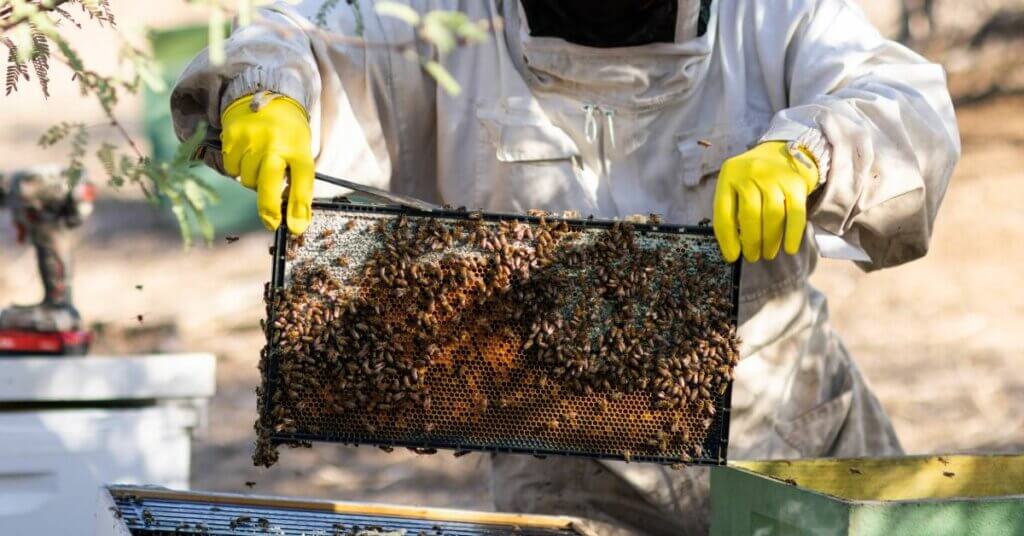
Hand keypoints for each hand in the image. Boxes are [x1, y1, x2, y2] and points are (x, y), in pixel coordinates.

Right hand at [221, 93, 314, 234]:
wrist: (268, 93)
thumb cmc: (288, 131)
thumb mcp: (301, 150)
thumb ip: (298, 181)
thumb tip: (295, 220)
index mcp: (299, 148)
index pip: (302, 182)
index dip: (299, 208)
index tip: (296, 227)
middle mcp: (276, 144)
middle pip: (269, 186)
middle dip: (270, 209)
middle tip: (271, 222)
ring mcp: (252, 140)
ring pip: (248, 180)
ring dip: (253, 181)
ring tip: (261, 165)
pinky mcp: (232, 136)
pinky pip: (232, 168)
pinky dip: (238, 168)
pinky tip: (247, 156)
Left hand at [712, 141, 818, 262]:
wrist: (780, 152)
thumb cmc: (751, 179)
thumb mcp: (733, 186)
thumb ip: (730, 211)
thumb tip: (733, 248)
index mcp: (729, 175)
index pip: (724, 212)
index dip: (727, 239)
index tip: (732, 257)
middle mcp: (751, 172)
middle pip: (750, 214)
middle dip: (751, 242)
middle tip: (753, 257)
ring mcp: (775, 176)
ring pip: (772, 215)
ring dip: (770, 240)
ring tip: (768, 254)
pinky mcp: (796, 183)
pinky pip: (795, 213)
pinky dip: (793, 234)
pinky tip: (789, 249)